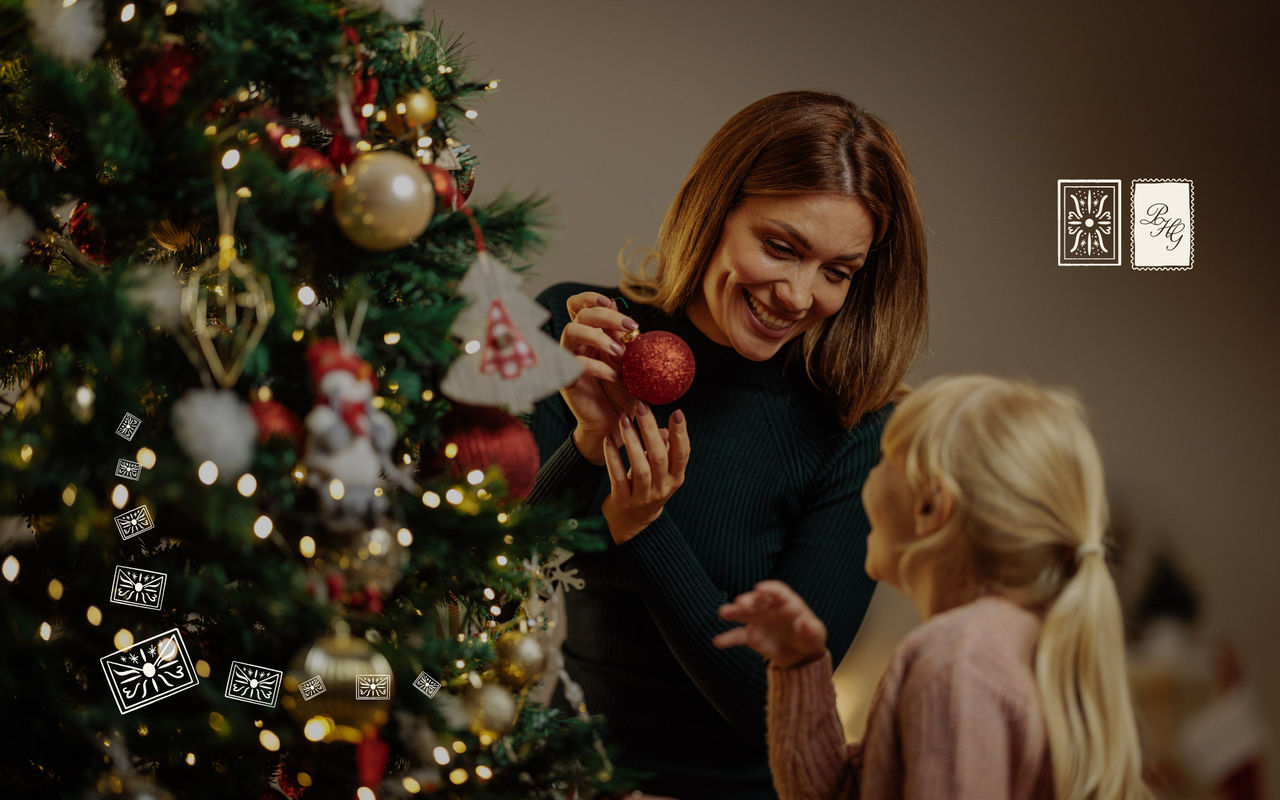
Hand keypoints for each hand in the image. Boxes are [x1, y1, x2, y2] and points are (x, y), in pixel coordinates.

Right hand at [558, 291, 640, 463]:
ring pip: (571, 331)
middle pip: (581, 314)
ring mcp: (570, 359)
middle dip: (606, 316)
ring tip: (621, 353)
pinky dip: (598, 367)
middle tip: (631, 328)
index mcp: (591, 335)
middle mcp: (577, 343)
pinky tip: (616, 377)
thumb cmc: (624, 392)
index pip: (579, 305)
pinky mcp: (567, 379)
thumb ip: (626, 342)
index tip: (610, 303)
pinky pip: (576, 363)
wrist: (616, 423)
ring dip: (599, 337)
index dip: (590, 298)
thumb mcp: (631, 364)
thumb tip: (629, 322)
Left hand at [601, 402, 689, 544]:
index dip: (681, 434)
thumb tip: (664, 430)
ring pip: (640, 468)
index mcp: (675, 478)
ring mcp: (643, 497)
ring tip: (624, 419)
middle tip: (642, 406)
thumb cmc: (647, 488)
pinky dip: (613, 458)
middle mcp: (662, 488)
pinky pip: (618, 477)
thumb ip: (664, 450)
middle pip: (659, 457)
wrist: (632, 524)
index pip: (683, 454)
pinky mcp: (623, 501)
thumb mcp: (660, 472)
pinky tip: (608, 440)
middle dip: (650, 430)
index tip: (677, 412)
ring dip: (632, 441)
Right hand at [713, 580, 827, 668]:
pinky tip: (718, 642)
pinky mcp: (751, 636)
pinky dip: (728, 638)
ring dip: (733, 611)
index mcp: (787, 602)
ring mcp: (759, 620)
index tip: (759, 589)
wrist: (800, 655)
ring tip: (723, 613)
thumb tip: (806, 624)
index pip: (777, 591)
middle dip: (749, 600)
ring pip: (744, 613)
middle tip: (740, 603)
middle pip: (757, 600)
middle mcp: (769, 607)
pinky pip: (738, 635)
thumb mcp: (816, 635)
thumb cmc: (810, 638)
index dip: (768, 589)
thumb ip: (812, 629)